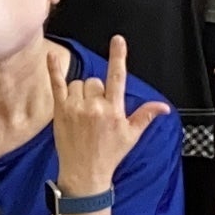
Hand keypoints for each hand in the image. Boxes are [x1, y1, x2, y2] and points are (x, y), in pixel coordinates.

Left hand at [51, 33, 170, 199]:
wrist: (85, 173)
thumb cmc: (109, 154)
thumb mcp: (131, 135)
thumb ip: (146, 116)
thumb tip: (164, 107)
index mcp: (113, 110)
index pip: (118, 78)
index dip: (118, 57)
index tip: (118, 40)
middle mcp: (94, 107)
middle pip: (96, 81)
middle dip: (97, 92)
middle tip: (96, 112)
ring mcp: (76, 108)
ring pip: (78, 84)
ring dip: (81, 92)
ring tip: (83, 111)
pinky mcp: (60, 111)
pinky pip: (57, 85)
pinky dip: (54, 70)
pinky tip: (50, 56)